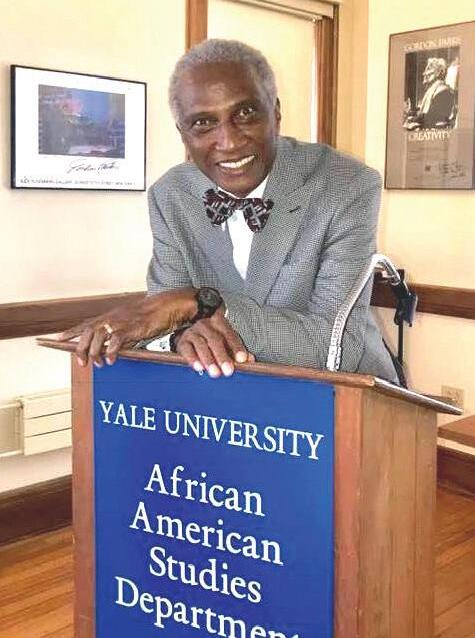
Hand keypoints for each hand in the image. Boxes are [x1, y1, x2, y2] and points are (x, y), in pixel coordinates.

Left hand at [57, 288, 196, 366]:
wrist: (166, 306)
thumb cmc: (150, 316)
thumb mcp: (129, 323)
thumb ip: (118, 334)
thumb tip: (110, 348)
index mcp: (110, 316)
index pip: (85, 324)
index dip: (71, 332)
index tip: (58, 339)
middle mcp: (112, 318)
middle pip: (88, 331)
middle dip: (81, 348)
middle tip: (81, 362)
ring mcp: (121, 322)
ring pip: (98, 336)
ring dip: (94, 352)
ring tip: (96, 364)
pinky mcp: (132, 327)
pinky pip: (116, 340)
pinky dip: (111, 351)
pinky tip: (111, 360)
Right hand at [174, 308, 253, 376]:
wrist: (190, 333)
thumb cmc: (212, 340)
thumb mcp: (226, 342)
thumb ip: (237, 351)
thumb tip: (250, 360)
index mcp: (220, 323)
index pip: (230, 335)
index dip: (237, 347)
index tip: (242, 359)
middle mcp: (206, 325)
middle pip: (215, 340)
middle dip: (222, 356)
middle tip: (228, 371)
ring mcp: (192, 332)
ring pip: (201, 345)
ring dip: (209, 360)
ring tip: (215, 373)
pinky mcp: (182, 341)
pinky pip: (187, 350)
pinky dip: (193, 359)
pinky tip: (199, 368)